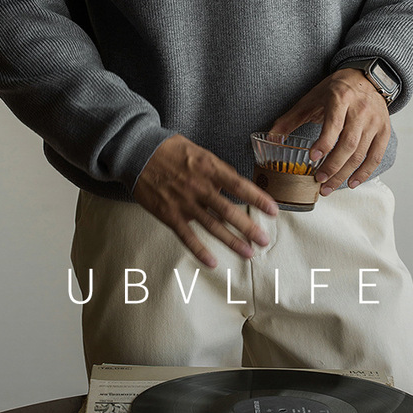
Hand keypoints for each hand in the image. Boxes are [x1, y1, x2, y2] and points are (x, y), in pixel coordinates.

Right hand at [133, 134, 277, 267]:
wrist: (139, 152)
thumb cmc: (171, 150)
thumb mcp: (199, 151)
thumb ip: (217, 169)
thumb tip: (235, 184)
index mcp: (209, 167)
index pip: (239, 185)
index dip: (258, 199)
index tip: (273, 211)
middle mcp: (199, 186)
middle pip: (229, 211)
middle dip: (249, 227)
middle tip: (264, 240)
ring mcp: (184, 202)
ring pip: (212, 226)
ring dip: (232, 241)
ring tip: (248, 253)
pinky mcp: (168, 214)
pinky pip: (187, 236)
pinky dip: (200, 251)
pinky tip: (212, 262)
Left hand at [270, 69, 390, 195]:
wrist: (366, 78)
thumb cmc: (336, 90)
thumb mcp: (311, 99)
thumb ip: (291, 118)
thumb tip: (271, 137)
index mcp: (340, 98)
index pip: (334, 124)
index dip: (324, 143)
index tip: (313, 158)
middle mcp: (360, 109)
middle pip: (348, 144)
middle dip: (333, 166)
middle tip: (319, 181)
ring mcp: (375, 121)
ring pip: (361, 153)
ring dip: (345, 174)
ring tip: (329, 186)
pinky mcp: (384, 130)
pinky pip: (376, 156)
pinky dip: (364, 172)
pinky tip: (351, 182)